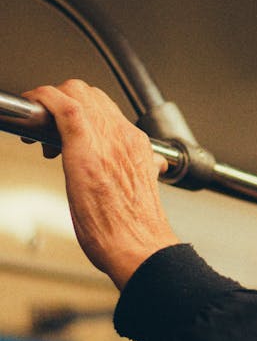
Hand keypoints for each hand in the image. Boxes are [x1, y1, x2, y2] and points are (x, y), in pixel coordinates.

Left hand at [23, 79, 179, 288]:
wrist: (140, 247)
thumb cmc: (135, 232)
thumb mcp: (138, 195)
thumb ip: (135, 176)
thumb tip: (133, 176)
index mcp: (137, 148)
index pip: (107, 111)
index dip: (83, 114)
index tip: (68, 133)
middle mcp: (124, 138)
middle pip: (91, 95)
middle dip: (64, 105)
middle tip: (52, 135)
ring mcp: (106, 140)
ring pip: (76, 92)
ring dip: (51, 106)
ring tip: (42, 137)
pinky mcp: (85, 148)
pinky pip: (62, 106)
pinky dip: (42, 99)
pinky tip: (32, 107)